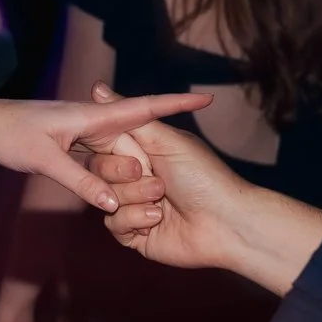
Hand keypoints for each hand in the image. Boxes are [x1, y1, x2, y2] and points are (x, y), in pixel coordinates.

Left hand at [0, 90, 211, 211]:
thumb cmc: (10, 135)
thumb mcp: (45, 160)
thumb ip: (81, 183)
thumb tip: (113, 207)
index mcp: (91, 116)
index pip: (143, 108)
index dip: (175, 102)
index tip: (207, 96)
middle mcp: (92, 121)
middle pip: (138, 131)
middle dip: (162, 145)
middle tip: (181, 169)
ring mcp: (83, 132)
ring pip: (121, 148)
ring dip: (138, 163)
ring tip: (161, 183)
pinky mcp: (72, 144)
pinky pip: (103, 157)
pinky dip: (116, 169)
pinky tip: (129, 180)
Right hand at [82, 86, 253, 269]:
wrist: (224, 222)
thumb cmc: (203, 177)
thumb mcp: (166, 140)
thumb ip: (131, 117)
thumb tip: (97, 87)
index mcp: (143, 152)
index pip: (104, 144)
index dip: (110, 147)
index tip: (128, 150)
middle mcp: (135, 178)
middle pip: (98, 171)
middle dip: (123, 174)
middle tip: (152, 175)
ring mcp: (133, 205)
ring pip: (104, 198)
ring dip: (134, 197)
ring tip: (161, 198)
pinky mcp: (134, 234)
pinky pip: (113, 224)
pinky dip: (135, 219)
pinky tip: (158, 218)